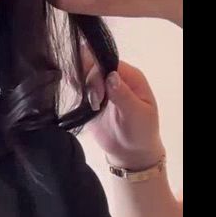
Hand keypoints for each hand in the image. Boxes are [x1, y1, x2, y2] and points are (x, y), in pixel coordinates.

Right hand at [82, 53, 164, 170]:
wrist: (129, 152)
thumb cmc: (140, 132)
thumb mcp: (137, 114)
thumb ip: (123, 95)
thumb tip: (110, 76)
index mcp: (130, 78)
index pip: (110, 64)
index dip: (99, 73)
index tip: (98, 93)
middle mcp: (115, 79)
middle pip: (95, 67)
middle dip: (90, 82)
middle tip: (94, 103)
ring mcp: (101, 88)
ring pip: (85, 74)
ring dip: (81, 86)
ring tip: (88, 103)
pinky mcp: (89, 99)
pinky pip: (79, 87)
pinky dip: (74, 89)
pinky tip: (74, 94)